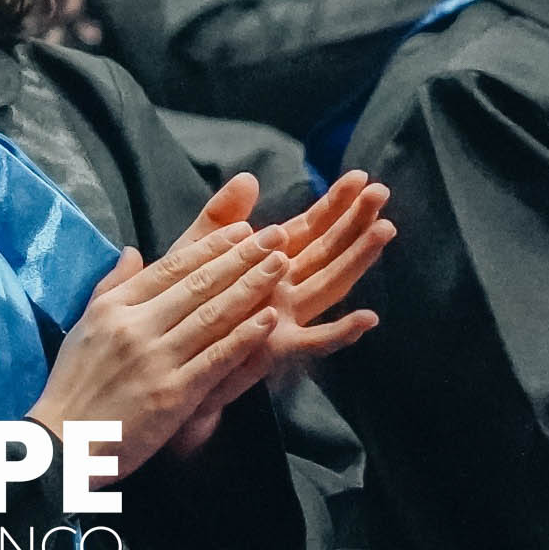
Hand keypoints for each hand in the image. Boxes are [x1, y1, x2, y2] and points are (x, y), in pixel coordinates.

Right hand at [25, 223, 288, 482]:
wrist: (63, 444)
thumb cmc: (73, 386)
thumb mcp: (83, 326)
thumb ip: (111, 286)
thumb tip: (133, 251)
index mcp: (114, 307)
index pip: (171, 267)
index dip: (211, 246)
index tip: (243, 230)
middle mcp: (136, 326)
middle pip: (198, 284)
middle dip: (242, 257)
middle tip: (276, 236)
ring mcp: (156, 359)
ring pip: (212, 315)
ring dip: (251, 287)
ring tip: (280, 265)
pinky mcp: (173, 394)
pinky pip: (215, 358)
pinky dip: (244, 337)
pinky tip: (269, 319)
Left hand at [163, 173, 393, 448]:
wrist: (164, 373)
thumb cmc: (177, 314)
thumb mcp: (193, 254)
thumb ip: (220, 218)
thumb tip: (249, 177)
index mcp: (263, 265)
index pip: (307, 228)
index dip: (333, 203)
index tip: (358, 176)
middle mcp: (281, 289)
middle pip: (326, 250)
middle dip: (354, 221)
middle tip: (381, 190)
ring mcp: (283, 318)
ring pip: (329, 284)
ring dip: (357, 259)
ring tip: (384, 231)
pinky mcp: (274, 348)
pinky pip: (313, 341)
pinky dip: (341, 332)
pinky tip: (367, 318)